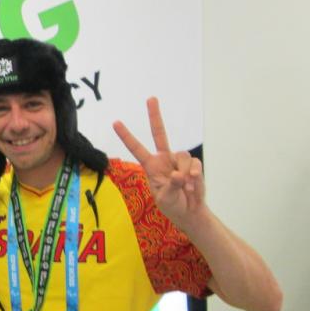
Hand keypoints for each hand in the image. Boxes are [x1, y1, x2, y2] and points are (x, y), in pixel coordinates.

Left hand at [113, 97, 206, 230]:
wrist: (190, 212)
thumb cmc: (172, 205)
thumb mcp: (165, 199)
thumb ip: (170, 186)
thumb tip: (178, 174)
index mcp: (151, 166)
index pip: (136, 148)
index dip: (126, 136)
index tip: (115, 122)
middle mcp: (164, 159)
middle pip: (159, 133)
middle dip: (155, 115)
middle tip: (151, 98)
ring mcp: (178, 161)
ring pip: (182, 155)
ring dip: (185, 173)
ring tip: (185, 187)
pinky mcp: (193, 165)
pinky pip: (194, 164)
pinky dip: (194, 175)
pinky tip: (192, 185)